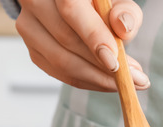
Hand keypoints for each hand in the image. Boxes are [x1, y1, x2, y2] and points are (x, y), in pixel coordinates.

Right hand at [16, 0, 149, 90]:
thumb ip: (126, 12)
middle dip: (102, 66)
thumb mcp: (118, 2)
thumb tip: (123, 27)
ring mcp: (29, 26)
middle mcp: (36, 2)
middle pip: (66, 39)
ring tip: (124, 81)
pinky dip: (86, 81)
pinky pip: (58, 72)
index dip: (93, 37)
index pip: (71, 9)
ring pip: (60, 60)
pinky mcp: (32, 49)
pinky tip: (105, 81)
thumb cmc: (101, 5)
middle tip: (134, 78)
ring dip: (96, 78)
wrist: (78, 9)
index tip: (115, 61)